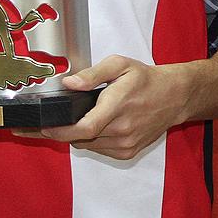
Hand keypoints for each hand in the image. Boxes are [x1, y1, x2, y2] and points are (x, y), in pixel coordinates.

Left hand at [30, 55, 193, 159]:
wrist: (175, 97)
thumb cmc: (147, 80)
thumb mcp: (120, 65)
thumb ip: (93, 73)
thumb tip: (69, 83)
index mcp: (118, 106)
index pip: (84, 128)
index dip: (60, 131)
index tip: (43, 127)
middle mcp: (122, 129)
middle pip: (80, 138)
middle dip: (62, 131)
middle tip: (51, 121)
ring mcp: (125, 144)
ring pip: (87, 145)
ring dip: (78, 135)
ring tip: (80, 119)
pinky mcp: (127, 152)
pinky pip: (99, 150)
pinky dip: (92, 141)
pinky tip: (97, 127)